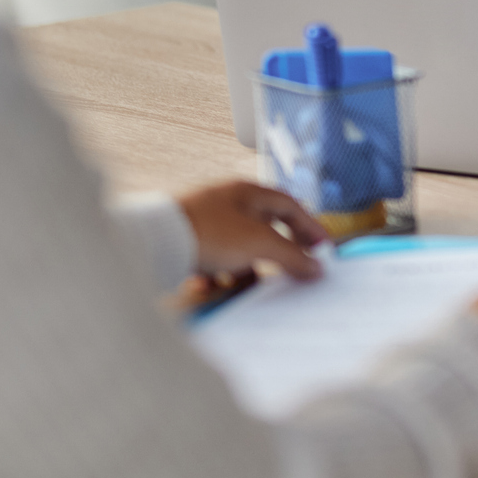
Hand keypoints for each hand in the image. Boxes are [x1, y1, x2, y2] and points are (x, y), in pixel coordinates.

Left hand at [176, 180, 329, 285]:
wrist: (156, 242)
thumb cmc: (207, 231)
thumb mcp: (260, 244)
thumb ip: (292, 255)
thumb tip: (315, 266)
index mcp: (247, 191)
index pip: (288, 205)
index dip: (309, 226)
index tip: (321, 248)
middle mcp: (226, 202)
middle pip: (264, 227)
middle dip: (278, 251)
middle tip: (293, 270)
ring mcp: (204, 221)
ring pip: (238, 247)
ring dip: (247, 267)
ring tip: (248, 284)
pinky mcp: (186, 241)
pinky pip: (212, 259)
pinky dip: (219, 274)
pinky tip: (214, 285)